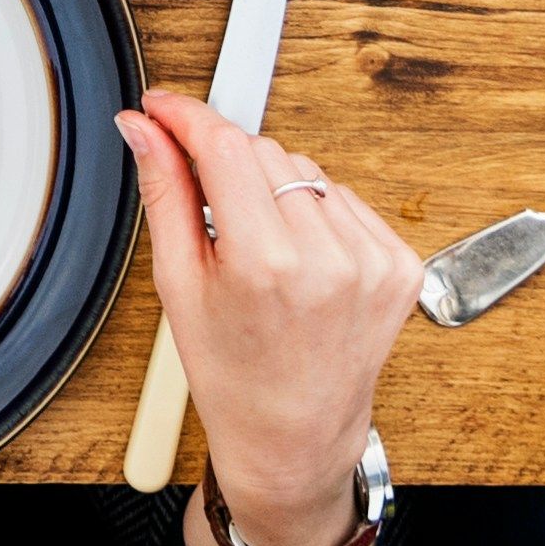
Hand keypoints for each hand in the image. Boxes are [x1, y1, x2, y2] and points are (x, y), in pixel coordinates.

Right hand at [128, 92, 420, 545]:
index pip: (222, 146)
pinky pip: (345, 200)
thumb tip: (144, 128)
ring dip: (273, 190)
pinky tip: (299, 261)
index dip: (187, 116)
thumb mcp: (178, 287)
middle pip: (263, 152)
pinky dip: (316, 215)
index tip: (163, 107)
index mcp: (263, 265)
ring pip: (305, 171)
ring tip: (259, 252)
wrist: (294, 439)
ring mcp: (372, 261)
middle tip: (209, 212)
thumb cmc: (233, 377)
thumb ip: (164, 194)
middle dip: (226, 164)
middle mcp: (326, 258)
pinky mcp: (400, 265)